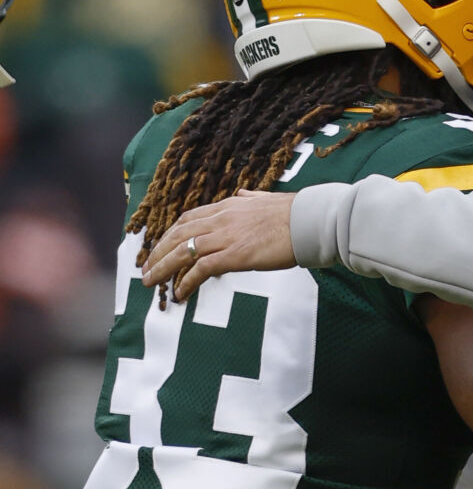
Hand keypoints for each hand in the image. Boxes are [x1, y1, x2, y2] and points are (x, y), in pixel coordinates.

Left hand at [138, 191, 295, 300]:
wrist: (309, 221)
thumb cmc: (295, 214)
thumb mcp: (267, 200)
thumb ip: (252, 198)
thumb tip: (244, 194)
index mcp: (228, 206)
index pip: (188, 219)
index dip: (170, 234)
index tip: (161, 246)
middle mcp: (221, 219)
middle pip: (178, 235)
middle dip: (158, 252)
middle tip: (147, 268)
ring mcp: (226, 237)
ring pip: (182, 251)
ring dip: (163, 268)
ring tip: (151, 282)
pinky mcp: (234, 256)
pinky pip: (201, 269)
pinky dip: (186, 281)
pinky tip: (180, 293)